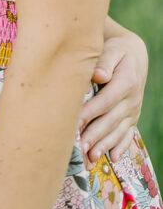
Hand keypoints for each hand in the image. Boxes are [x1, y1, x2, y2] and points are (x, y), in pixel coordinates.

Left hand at [79, 28, 147, 165]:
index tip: (75, 123)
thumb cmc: (116, 50)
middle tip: (79, 147)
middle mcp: (132, 99)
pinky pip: (128, 134)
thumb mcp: (112, 49)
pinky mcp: (133, 116)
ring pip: (118, 130)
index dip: (90, 113)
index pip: (106, 100)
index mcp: (126, 81)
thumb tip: (97, 75)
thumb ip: (104, 62)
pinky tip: (112, 158)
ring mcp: (133, 110)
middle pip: (111, 120)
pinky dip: (120, 147)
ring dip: (104, 144)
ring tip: (90, 157)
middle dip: (95, 135)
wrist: (134, 54)